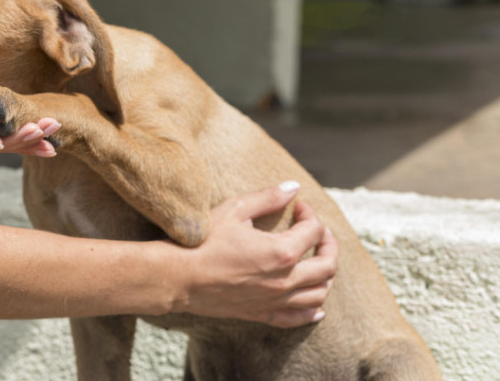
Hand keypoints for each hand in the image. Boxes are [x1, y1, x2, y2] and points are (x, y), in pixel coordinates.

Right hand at [173, 182, 338, 327]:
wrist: (177, 277)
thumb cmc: (202, 241)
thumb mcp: (234, 210)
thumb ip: (267, 197)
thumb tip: (293, 187)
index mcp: (282, 252)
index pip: (313, 231)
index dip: (309, 214)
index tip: (298, 207)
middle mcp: (285, 280)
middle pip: (327, 265)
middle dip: (328, 244)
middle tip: (319, 232)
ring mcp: (275, 300)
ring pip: (319, 294)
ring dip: (325, 276)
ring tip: (317, 262)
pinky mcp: (262, 314)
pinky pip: (299, 318)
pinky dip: (312, 311)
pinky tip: (316, 306)